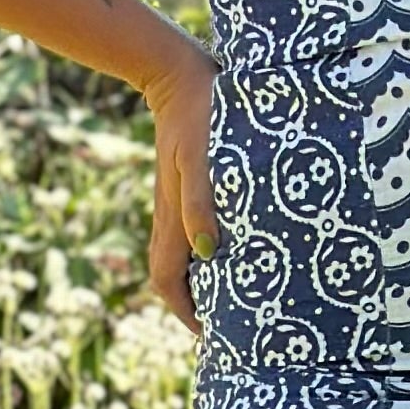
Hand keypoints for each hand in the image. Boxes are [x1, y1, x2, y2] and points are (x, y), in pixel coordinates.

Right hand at [142, 34, 218, 332]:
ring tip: (240, 298)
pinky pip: (198, 230)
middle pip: (176, 275)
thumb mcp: (200, 159)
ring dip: (208, 280)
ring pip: (188, 255)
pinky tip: (240, 248)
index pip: (169, 282)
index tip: (212, 335)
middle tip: (234, 327)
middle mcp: (173, 217)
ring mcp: (180, 202)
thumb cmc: (199, 115)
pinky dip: (214, 250)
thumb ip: (201, 202)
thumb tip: (209, 252)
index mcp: (172, 219)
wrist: (182, 73)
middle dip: (199, 305)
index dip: (188, 313)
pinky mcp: (191, 186)